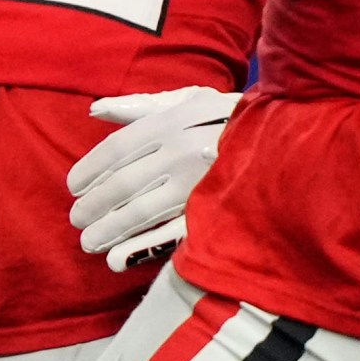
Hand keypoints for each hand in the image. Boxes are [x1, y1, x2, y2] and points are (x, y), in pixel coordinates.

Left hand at [68, 86, 237, 272]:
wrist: (286, 137)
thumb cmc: (226, 116)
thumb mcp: (186, 100)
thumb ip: (138, 107)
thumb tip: (94, 110)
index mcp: (170, 123)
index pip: (117, 150)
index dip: (90, 170)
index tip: (73, 187)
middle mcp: (181, 151)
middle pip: (123, 183)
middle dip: (94, 205)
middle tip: (76, 219)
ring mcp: (198, 183)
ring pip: (140, 211)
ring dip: (109, 229)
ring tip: (89, 242)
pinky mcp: (214, 211)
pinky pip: (170, 234)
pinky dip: (141, 248)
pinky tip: (118, 260)